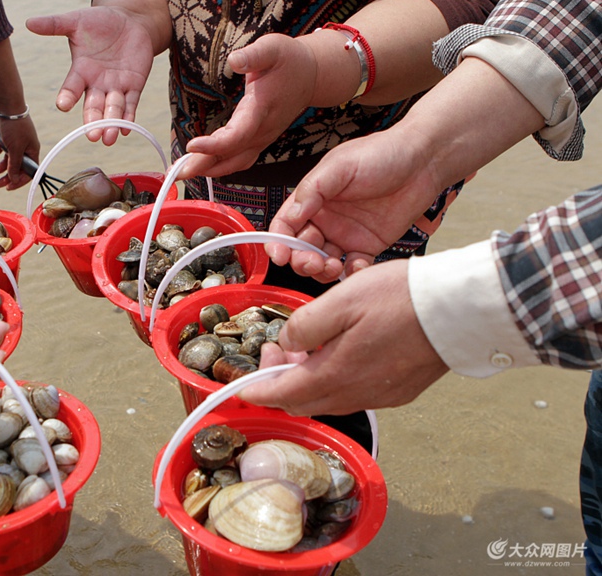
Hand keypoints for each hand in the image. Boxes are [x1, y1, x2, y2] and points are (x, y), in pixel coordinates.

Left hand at [0, 116, 40, 190]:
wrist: (5, 106)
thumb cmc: (15, 126)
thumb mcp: (15, 149)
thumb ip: (14, 165)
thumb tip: (14, 179)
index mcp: (32, 151)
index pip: (30, 171)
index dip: (20, 181)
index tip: (9, 187)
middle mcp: (25, 148)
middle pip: (17, 167)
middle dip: (7, 176)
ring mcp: (15, 142)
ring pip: (7, 159)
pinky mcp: (6, 137)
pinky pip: (1, 148)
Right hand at [26, 7, 153, 144]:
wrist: (129, 21)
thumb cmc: (101, 21)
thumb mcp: (76, 20)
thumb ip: (54, 24)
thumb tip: (29, 22)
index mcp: (81, 71)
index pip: (72, 87)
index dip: (67, 96)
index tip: (63, 105)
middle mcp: (96, 83)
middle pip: (93, 106)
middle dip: (93, 120)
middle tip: (91, 135)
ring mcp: (115, 87)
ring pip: (112, 109)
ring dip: (110, 124)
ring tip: (108, 138)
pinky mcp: (134, 86)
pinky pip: (131, 104)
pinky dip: (128, 117)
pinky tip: (125, 129)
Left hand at [183, 34, 316, 177]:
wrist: (311, 75)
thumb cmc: (290, 59)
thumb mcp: (273, 48)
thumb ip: (253, 55)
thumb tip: (234, 61)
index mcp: (261, 109)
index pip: (237, 135)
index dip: (215, 145)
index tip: (191, 145)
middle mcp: (263, 130)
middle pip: (232, 156)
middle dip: (204, 165)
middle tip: (177, 171)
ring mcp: (262, 138)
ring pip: (236, 163)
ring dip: (210, 170)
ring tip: (184, 171)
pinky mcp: (260, 140)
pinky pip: (240, 160)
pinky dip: (220, 166)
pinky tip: (202, 167)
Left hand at [239, 259, 448, 414]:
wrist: (461, 310)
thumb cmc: (402, 299)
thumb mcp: (340, 300)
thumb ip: (304, 326)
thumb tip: (287, 343)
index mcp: (335, 375)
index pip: (282, 394)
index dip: (256, 390)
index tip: (241, 385)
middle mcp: (356, 393)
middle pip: (303, 402)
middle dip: (280, 382)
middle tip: (277, 351)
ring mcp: (380, 395)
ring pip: (329, 399)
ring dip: (308, 381)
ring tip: (307, 347)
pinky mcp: (399, 391)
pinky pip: (355, 394)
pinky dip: (335, 381)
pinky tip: (339, 354)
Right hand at [266, 127, 442, 281]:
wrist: (425, 160)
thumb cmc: (383, 153)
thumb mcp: (340, 166)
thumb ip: (312, 190)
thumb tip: (293, 215)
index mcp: (313, 198)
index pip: (285, 225)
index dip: (278, 242)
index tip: (279, 255)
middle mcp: (325, 218)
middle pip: (301, 249)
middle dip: (301, 260)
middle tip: (312, 262)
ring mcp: (345, 234)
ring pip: (322, 263)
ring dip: (321, 270)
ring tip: (332, 266)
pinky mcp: (367, 246)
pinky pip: (352, 267)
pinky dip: (350, 272)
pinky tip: (356, 264)